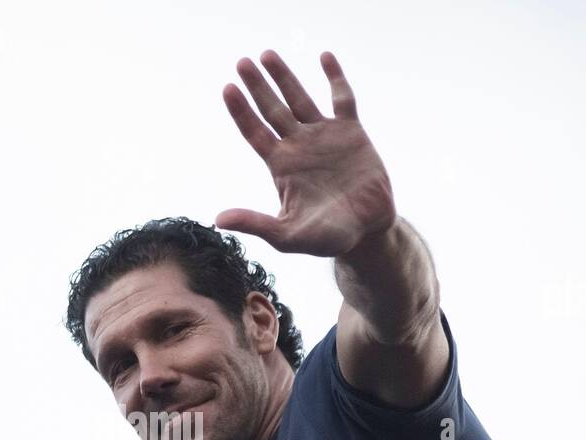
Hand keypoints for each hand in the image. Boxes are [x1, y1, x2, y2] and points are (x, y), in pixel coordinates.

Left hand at [215, 50, 395, 257]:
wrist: (368, 231)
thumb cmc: (327, 238)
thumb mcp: (287, 235)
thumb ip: (255, 224)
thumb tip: (218, 220)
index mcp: (281, 166)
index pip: (254, 132)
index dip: (240, 111)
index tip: (228, 88)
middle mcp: (299, 146)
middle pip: (271, 110)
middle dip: (256, 86)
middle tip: (242, 62)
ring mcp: (324, 136)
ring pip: (299, 98)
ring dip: (284, 77)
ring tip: (267, 54)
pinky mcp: (352, 132)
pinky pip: (342, 99)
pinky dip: (335, 78)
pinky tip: (325, 56)